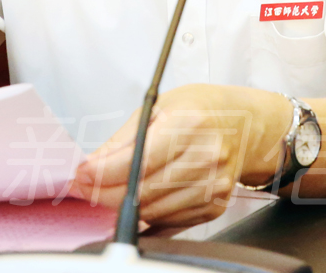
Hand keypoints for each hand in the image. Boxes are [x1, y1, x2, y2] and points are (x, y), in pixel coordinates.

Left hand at [69, 84, 289, 227]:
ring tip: (108, 191)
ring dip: (124, 205)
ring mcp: (214, 184)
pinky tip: (139, 199)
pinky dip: (149, 214)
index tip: (81, 175)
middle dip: (105, 192)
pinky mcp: (215, 204)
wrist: (244, 123)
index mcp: (191, 123)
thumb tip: (93, 164)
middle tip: (85, 185)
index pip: (137, 160)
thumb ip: (124, 138)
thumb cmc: (200, 109)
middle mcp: (207, 155)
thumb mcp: (158, 106)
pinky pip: (171, 220)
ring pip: (154, 210)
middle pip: (143, 189)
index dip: (102, 172)